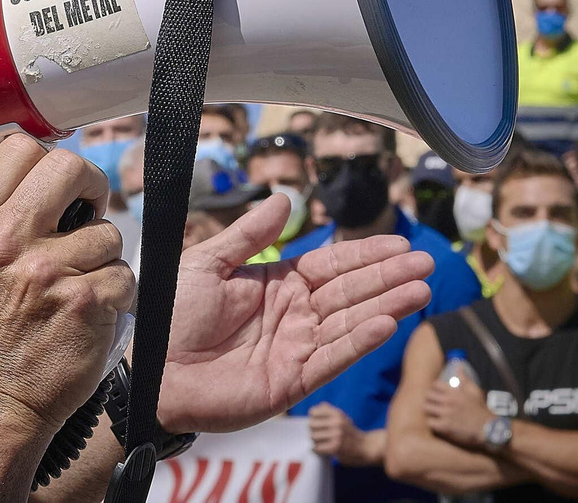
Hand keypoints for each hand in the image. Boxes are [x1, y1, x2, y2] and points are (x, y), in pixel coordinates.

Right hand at [0, 136, 134, 433]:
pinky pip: (122, 275)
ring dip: (102, 256)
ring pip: (107, 232)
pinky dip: (114, 295)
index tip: (60, 182)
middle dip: (90, 185)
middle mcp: (7, 242)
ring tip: (77, 284)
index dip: (48, 158)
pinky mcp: (85, 302)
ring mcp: (48, 272)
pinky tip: (90, 313)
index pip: (18, 149)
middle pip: (70, 168)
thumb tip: (29, 173)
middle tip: (90, 208)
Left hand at [156, 193, 434, 433]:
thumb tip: (286, 197)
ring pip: (351, 323)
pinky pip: (333, 357)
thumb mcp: (209, 262)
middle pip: (351, 292)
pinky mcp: (292, 381)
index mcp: (278, 285)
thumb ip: (250, 234)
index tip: (400, 243)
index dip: (366, 254)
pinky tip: (388, 324)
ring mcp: (296, 349)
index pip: (332, 265)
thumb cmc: (172, 316)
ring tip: (421, 290)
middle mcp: (295, 316)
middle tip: (426, 263)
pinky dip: (361, 342)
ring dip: (387, 306)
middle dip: (389, 277)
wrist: (151, 368)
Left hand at [308, 402, 382, 465]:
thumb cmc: (351, 433)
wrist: (367, 447)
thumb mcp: (343, 417)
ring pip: (313, 436)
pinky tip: (323, 450)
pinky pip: (317, 448)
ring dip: (316, 441)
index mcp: (337, 413)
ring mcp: (336, 435)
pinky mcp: (336, 447)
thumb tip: (317, 407)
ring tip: (322, 443)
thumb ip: (330, 411)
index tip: (317, 424)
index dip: (313, 418)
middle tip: (320, 435)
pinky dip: (317, 450)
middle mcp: (337, 422)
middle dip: (313, 431)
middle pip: (311, 424)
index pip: (313, 412)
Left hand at [424, 376, 494, 448]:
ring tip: (430, 411)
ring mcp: (446, 413)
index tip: (435, 392)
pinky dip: (431, 421)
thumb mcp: (474, 390)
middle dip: (428, 398)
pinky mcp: (445, 426)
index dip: (434, 388)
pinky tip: (434, 422)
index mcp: (454, 392)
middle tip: (431, 402)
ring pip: (426, 408)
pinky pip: (430, 421)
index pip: (435, 384)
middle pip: (428, 395)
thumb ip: (464, 378)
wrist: (487, 426)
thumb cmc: (480, 408)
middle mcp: (448, 401)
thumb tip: (458, 365)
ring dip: (428, 409)